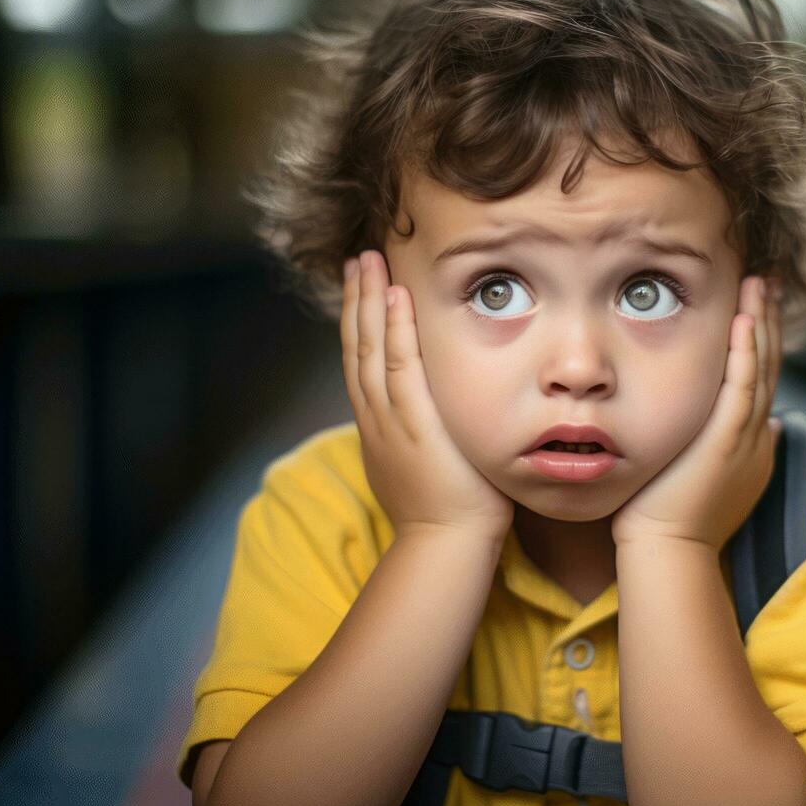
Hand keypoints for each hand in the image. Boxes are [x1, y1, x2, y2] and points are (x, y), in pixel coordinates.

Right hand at [341, 249, 514, 540]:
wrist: (444, 547)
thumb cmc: (449, 513)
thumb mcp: (426, 465)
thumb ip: (424, 435)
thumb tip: (435, 417)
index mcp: (378, 426)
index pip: (362, 362)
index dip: (360, 322)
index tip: (362, 286)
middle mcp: (377, 417)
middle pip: (358, 346)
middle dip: (356, 300)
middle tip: (357, 258)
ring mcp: (392, 419)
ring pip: (371, 348)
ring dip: (369, 301)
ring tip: (368, 261)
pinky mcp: (415, 423)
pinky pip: (401, 367)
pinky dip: (395, 331)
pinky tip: (395, 297)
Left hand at [611, 274, 783, 552]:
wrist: (668, 551)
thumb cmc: (672, 518)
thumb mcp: (709, 475)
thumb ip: (730, 447)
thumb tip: (766, 427)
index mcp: (752, 442)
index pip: (762, 379)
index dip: (763, 340)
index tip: (758, 306)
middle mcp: (757, 435)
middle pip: (770, 365)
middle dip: (769, 320)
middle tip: (768, 280)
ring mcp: (746, 438)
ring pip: (761, 369)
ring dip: (761, 324)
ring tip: (760, 284)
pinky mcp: (726, 441)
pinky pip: (743, 388)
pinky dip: (746, 353)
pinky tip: (744, 321)